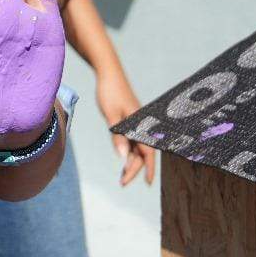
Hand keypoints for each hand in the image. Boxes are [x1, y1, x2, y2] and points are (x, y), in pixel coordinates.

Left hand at [96, 69, 154, 185]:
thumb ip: (118, 137)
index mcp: (140, 124)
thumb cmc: (109, 92)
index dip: (147, 168)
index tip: (147, 183)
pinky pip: (132, 139)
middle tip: (122, 183)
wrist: (108, 73)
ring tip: (121, 177)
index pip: (147, 152)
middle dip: (134, 169)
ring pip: (137, 147)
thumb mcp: (111, 116)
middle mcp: (141, 124)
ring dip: (130, 162)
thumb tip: (124, 157)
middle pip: (142, 152)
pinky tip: (123, 158)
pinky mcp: (130, 119)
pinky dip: (128, 151)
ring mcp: (136, 122)